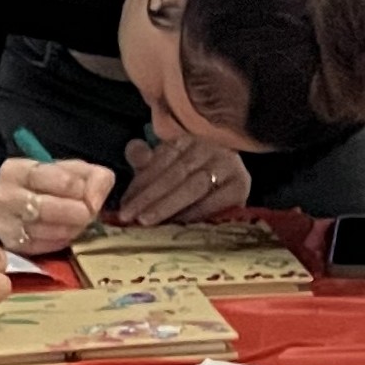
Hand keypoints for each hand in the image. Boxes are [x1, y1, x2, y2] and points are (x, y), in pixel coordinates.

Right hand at [0, 154, 116, 256]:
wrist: (16, 207)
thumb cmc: (48, 186)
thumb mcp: (72, 171)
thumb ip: (94, 177)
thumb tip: (95, 201)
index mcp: (16, 170)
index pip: (48, 176)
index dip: (74, 186)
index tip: (87, 193)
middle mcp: (4, 197)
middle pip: (43, 207)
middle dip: (74, 212)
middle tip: (88, 214)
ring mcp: (4, 224)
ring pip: (42, 230)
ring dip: (69, 228)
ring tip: (79, 224)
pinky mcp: (11, 246)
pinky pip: (41, 246)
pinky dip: (60, 241)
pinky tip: (67, 234)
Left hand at [117, 131, 249, 224]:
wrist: (228, 188)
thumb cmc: (190, 180)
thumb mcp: (165, 168)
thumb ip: (147, 161)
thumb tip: (134, 149)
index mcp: (187, 140)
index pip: (162, 160)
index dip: (141, 183)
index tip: (124, 205)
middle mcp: (208, 146)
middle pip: (175, 173)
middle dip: (150, 197)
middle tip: (130, 217)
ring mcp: (227, 164)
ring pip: (193, 186)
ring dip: (168, 205)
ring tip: (147, 221)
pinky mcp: (240, 184)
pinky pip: (214, 200)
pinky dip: (194, 213)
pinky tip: (177, 224)